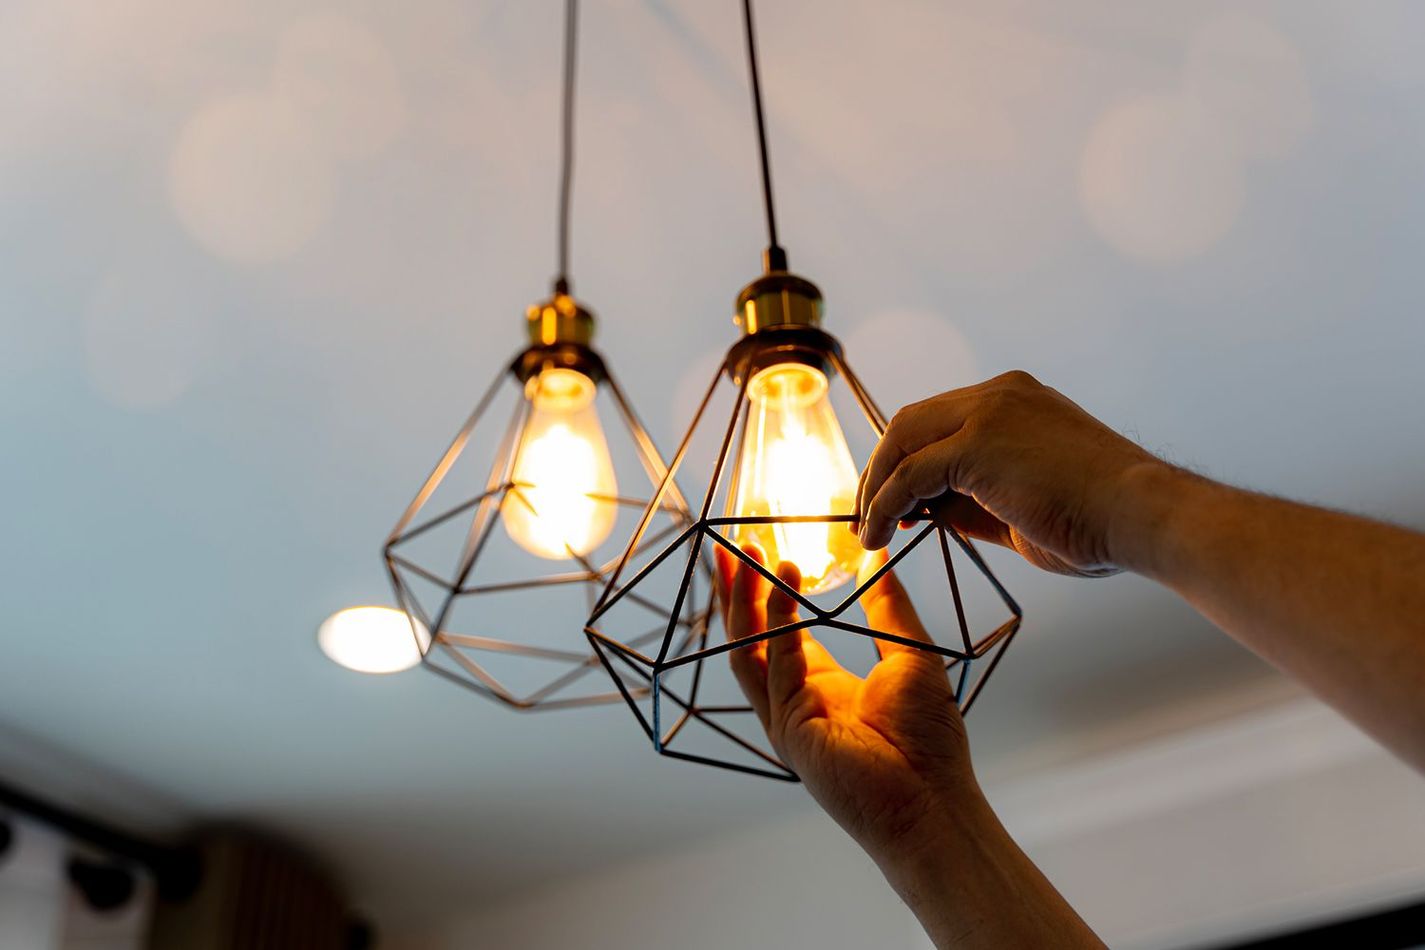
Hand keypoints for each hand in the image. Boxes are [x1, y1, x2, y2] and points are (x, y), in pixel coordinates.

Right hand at [714, 544, 980, 865]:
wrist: (933, 799)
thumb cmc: (929, 741)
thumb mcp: (911, 654)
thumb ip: (888, 606)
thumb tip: (879, 558)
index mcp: (822, 686)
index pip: (781, 632)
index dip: (768, 592)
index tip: (763, 553)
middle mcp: (796, 700)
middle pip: (752, 638)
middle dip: (739, 592)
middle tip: (733, 546)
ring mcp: (787, 717)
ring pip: (749, 650)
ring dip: (743, 602)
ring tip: (744, 557)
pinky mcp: (790, 729)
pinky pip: (776, 667)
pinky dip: (778, 624)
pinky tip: (785, 587)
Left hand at [856, 370, 1172, 575]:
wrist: (1144, 516)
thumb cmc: (1100, 522)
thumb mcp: (1021, 506)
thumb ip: (972, 501)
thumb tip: (925, 512)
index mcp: (1015, 401)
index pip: (939, 420)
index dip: (907, 461)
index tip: (894, 504)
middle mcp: (999, 395)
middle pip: (911, 423)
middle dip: (881, 469)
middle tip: (867, 515)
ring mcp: (988, 412)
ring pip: (903, 441)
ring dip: (876, 487)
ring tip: (867, 531)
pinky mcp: (978, 443)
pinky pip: (910, 474)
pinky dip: (885, 504)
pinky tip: (879, 535)